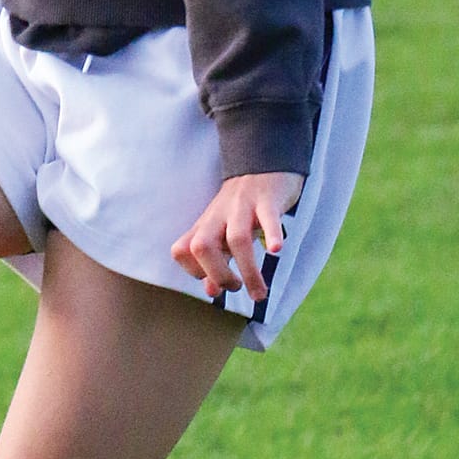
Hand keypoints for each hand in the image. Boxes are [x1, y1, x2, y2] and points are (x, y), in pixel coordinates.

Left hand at [170, 172, 302, 304]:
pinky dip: (272, 234)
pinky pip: (268, 217)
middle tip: (236, 288)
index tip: (214, 282)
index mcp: (205, 225)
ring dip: (248, 271)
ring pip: (238, 239)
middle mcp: (219, 216)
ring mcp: (242, 207)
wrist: (263, 165)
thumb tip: (211, 291)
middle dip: (217, 274)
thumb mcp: (223, 234)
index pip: (181, 250)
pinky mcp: (267, 200)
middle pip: (203, 246)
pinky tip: (276, 250)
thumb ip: (215, 262)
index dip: (194, 271)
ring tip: (259, 294)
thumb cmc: (241, 208)